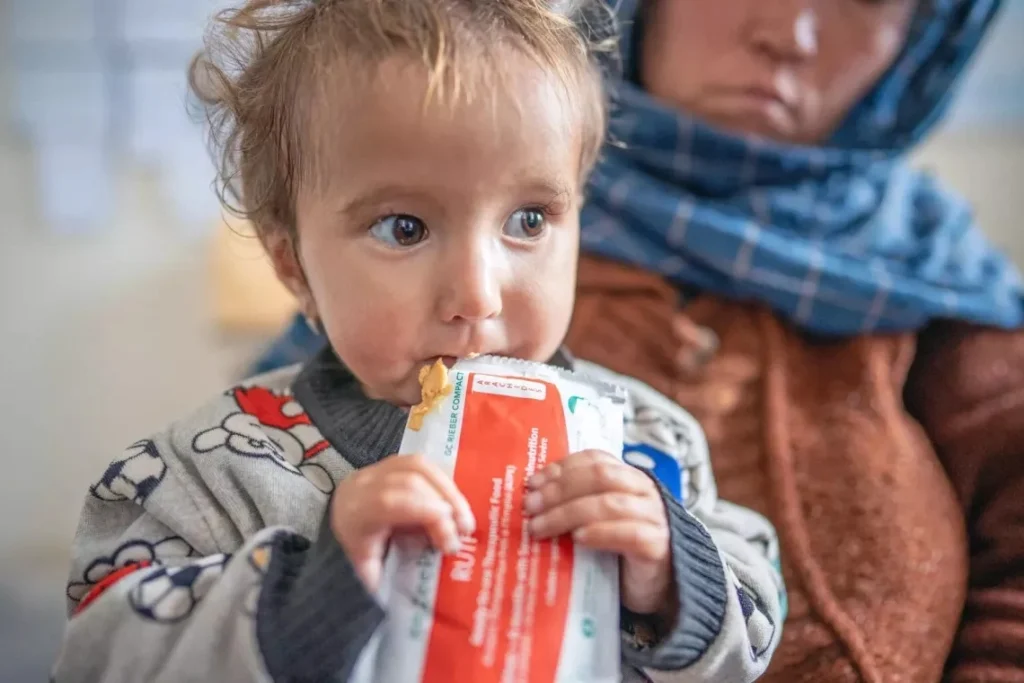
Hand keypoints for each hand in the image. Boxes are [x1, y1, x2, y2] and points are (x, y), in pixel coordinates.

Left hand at [329, 455, 474, 591]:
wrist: (337, 529)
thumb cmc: (354, 556)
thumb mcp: (366, 572)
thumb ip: (389, 580)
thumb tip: (421, 593)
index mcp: (354, 513)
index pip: (390, 502)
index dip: (425, 514)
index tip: (449, 541)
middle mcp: (364, 485)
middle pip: (410, 480)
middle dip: (445, 504)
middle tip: (465, 532)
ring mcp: (377, 469)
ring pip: (419, 466)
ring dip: (449, 490)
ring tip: (465, 517)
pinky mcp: (390, 463)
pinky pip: (422, 464)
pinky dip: (443, 482)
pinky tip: (455, 503)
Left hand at [524, 450, 673, 615]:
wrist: (653, 587)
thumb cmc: (618, 551)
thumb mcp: (593, 522)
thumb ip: (573, 506)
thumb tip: (530, 500)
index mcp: (627, 478)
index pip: (594, 459)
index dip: (562, 467)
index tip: (532, 483)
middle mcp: (643, 491)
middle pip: (600, 476)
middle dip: (559, 489)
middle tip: (530, 507)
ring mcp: (654, 517)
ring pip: (611, 504)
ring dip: (569, 513)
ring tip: (540, 527)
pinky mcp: (658, 546)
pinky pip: (631, 534)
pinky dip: (601, 533)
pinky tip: (578, 539)